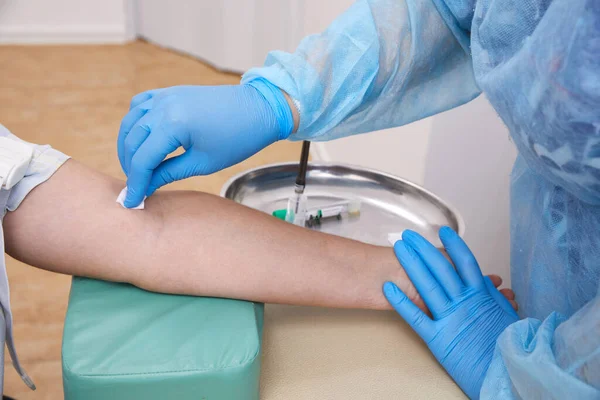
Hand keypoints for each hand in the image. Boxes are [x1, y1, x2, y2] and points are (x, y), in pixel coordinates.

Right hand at [117, 79, 293, 207]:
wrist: (259, 109)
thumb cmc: (238, 138)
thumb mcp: (203, 163)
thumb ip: (169, 174)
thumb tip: (145, 188)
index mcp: (173, 124)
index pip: (142, 159)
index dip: (135, 183)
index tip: (131, 202)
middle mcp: (163, 106)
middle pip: (132, 141)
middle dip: (130, 167)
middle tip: (136, 188)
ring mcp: (165, 96)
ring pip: (131, 122)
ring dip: (128, 146)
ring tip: (136, 168)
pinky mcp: (170, 92)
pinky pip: (140, 105)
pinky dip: (135, 122)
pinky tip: (140, 138)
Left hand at [384, 227, 518, 398]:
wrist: (506, 376)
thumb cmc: (507, 347)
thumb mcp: (505, 316)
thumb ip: (492, 296)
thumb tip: (487, 281)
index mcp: (482, 296)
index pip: (466, 263)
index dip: (454, 245)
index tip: (443, 231)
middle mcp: (464, 303)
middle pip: (441, 268)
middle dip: (423, 249)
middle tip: (409, 235)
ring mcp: (450, 319)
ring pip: (427, 286)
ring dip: (411, 265)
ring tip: (398, 248)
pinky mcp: (437, 338)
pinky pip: (416, 317)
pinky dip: (400, 302)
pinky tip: (388, 288)